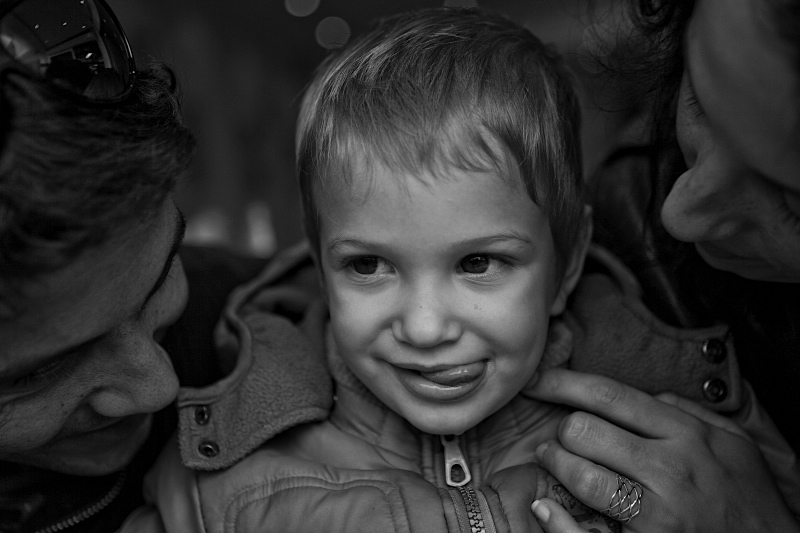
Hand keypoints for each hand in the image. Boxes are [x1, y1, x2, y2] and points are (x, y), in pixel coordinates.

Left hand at [524, 368, 799, 532]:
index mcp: (685, 435)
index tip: (538, 382)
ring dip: (555, 465)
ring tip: (553, 462)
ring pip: (580, 475)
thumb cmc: (749, 498)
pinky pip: (583, 531)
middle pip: (583, 431)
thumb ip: (689, 413)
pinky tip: (546, 506)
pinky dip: (556, 519)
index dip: (563, 384)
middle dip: (560, 430)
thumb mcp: (733, 445)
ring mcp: (656, 511)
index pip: (609, 396)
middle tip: (557, 436)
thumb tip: (649, 395)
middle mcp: (668, 468)